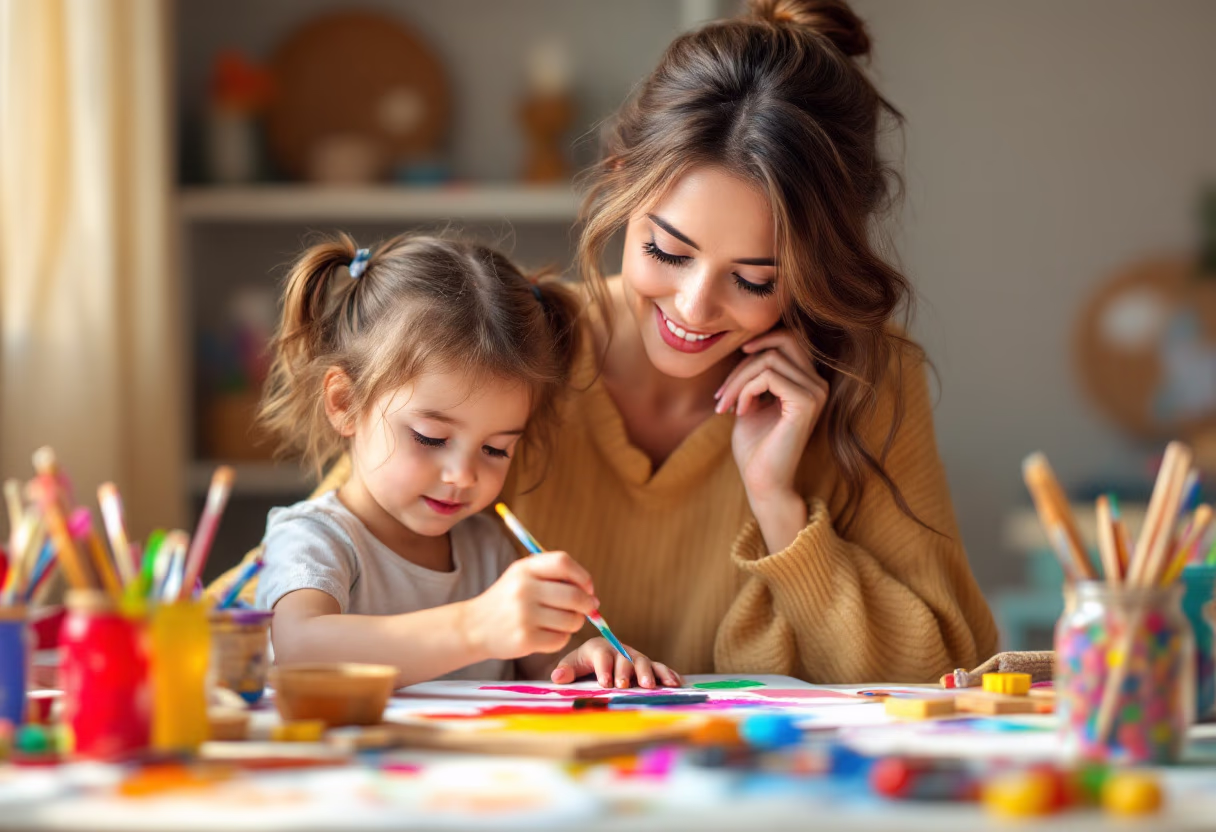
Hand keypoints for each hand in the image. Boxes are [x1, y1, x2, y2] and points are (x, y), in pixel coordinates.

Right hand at [462, 552, 597, 659]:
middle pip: (574, 595)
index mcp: (524, 568)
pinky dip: (561, 638)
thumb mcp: (523, 577)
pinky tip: (547, 634)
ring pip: (572, 620)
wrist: (473, 627)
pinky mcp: (525, 639)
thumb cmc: (507, 601)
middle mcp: (524, 589)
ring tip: (562, 622)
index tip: (588, 588)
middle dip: (588, 605)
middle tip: (587, 610)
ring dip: (575, 623)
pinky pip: (561, 639)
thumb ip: (555, 578)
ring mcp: (524, 615)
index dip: (583, 576)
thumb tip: (593, 596)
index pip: (564, 562)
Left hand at [550, 638, 682, 689]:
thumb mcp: (572, 665)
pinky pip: (659, 668)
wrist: (595, 660)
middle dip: (625, 672)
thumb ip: (566, 670)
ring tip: (650, 686)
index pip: (602, 655)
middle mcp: (620, 650)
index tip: (604, 682)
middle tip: (624, 685)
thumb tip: (557, 676)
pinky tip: (675, 683)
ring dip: (648, 673)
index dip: (604, 668)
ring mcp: (635, 657)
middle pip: (625, 659)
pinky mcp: (648, 666)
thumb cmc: (583, 664)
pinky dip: (668, 674)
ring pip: (644, 662)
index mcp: (600, 648)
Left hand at [715, 329, 827, 500]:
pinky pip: (768, 376)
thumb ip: (753, 376)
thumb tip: (747, 345)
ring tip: (726, 405)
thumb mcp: (751, 402)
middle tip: (722, 393)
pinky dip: (745, 390)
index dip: (755, 347)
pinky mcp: (806, 403)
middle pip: (781, 342)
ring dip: (738, 380)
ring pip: (769, 359)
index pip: (786, 340)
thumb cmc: (755, 447)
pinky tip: (740, 412)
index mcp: (808, 382)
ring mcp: (816, 392)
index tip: (729, 379)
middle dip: (743, 363)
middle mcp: (818, 384)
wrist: (763, 482)